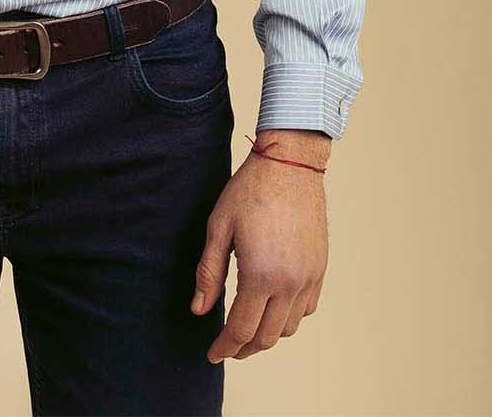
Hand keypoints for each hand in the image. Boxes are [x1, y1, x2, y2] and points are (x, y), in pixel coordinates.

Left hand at [190, 134, 328, 361]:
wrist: (290, 164)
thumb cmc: (250, 190)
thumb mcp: (219, 227)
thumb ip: (209, 273)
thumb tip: (199, 310)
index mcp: (261, 275)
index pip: (242, 329)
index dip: (225, 347)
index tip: (212, 354)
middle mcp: (290, 283)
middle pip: (267, 336)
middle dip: (244, 348)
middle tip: (227, 347)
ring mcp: (309, 277)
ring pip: (289, 327)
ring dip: (267, 335)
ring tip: (248, 328)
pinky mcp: (320, 268)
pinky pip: (307, 308)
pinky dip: (289, 317)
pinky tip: (273, 307)